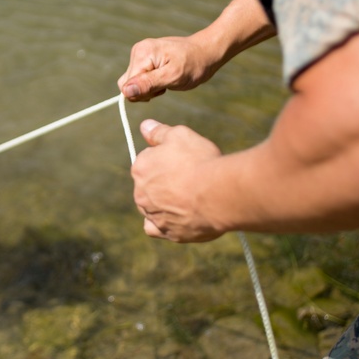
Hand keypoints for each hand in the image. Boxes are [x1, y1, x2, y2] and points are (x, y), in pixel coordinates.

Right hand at [117, 36, 213, 101]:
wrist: (206, 52)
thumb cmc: (194, 64)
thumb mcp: (173, 77)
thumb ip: (148, 84)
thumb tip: (125, 92)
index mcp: (142, 53)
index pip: (127, 84)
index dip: (143, 93)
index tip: (162, 88)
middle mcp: (138, 51)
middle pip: (127, 84)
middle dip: (145, 91)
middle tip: (165, 86)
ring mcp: (141, 55)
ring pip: (133, 83)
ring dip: (149, 88)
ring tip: (167, 81)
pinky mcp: (146, 60)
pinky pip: (140, 79)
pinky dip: (151, 84)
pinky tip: (165, 79)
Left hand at [132, 119, 225, 241]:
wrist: (217, 194)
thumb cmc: (200, 161)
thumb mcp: (180, 135)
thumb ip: (159, 132)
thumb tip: (144, 126)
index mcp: (140, 168)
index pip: (148, 161)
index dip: (168, 159)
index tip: (184, 160)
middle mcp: (140, 193)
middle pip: (150, 185)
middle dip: (165, 181)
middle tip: (191, 178)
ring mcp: (153, 215)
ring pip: (153, 207)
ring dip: (165, 203)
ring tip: (190, 198)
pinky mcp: (167, 233)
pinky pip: (156, 229)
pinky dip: (163, 224)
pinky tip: (175, 218)